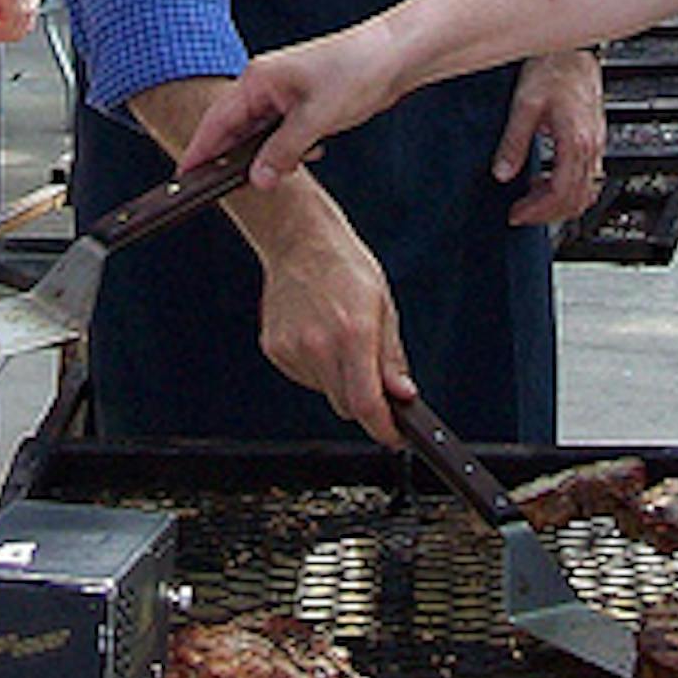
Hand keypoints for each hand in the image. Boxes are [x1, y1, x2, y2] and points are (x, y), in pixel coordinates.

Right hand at [0, 0, 38, 44]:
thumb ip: (7, 2)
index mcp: (31, 5)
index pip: (24, 28)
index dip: (9, 32)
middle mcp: (30, 9)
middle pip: (18, 35)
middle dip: (0, 36)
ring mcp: (23, 10)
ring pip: (11, 34)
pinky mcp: (14, 7)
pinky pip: (3, 28)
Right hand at [182, 21, 405, 189]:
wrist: (394, 56)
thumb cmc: (355, 72)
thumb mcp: (315, 119)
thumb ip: (282, 152)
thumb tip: (256, 180)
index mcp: (257, 79)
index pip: (215, 121)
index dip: (198, 151)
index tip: (183, 177)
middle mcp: (263, 85)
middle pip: (233, 129)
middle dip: (232, 159)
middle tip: (223, 190)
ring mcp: (282, 94)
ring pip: (259, 134)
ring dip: (267, 155)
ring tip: (277, 173)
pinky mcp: (302, 103)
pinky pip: (281, 132)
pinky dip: (289, 148)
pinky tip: (308, 152)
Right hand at [248, 178, 415, 446]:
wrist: (300, 241)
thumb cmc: (346, 268)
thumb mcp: (384, 307)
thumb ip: (392, 358)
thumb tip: (403, 395)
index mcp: (353, 333)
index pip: (367, 403)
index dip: (383, 429)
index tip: (394, 437)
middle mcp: (319, 345)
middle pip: (346, 406)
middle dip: (364, 399)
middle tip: (369, 368)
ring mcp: (292, 349)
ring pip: (325, 392)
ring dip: (339, 380)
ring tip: (339, 337)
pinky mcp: (275, 349)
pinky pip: (305, 377)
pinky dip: (317, 367)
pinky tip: (318, 334)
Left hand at [495, 49, 604, 224]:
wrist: (572, 53)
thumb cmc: (553, 71)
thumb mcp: (525, 106)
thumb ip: (514, 143)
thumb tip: (502, 173)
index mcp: (576, 141)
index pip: (561, 193)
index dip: (538, 210)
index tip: (516, 214)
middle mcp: (592, 147)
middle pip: (576, 199)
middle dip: (546, 214)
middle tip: (521, 214)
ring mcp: (596, 145)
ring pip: (585, 193)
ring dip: (558, 204)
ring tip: (531, 201)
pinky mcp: (594, 141)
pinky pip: (588, 178)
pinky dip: (568, 189)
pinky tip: (546, 182)